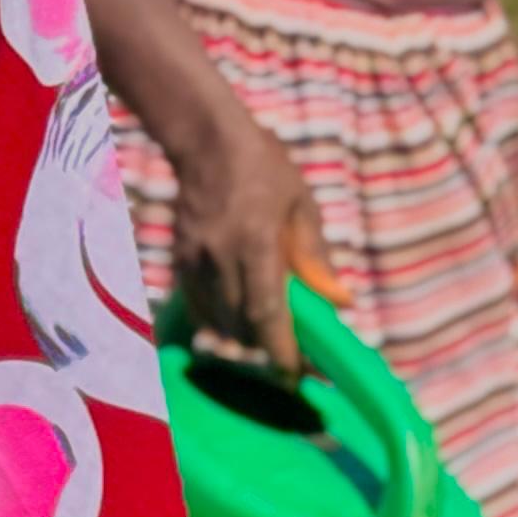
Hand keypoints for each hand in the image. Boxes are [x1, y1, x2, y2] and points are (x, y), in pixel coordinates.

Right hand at [173, 110, 340, 375]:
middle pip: (239, 325)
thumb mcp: (302, 207)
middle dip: (264, 349)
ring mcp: (193, 261)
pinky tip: (232, 321)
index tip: (295, 374)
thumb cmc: (264, 169)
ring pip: (215, 321)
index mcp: (256, 243)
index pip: (265, 312)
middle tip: (288, 360)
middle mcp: (220, 258)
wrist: (205, 142)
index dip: (280, 350)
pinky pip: (197, 306)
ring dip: (240, 338)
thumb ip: (315, 258)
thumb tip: (340, 301)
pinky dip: (217, 322)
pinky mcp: (178, 261)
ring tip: (262, 341)